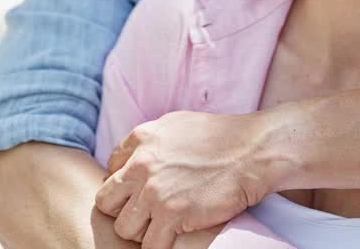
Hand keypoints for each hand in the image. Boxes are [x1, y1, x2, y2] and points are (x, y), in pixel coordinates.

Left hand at [94, 110, 275, 248]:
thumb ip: (152, 140)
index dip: (126, 185)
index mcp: (142, 138)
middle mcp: (141, 163)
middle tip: (145, 214)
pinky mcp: (172, 214)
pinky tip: (171, 241)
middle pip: (106, 200)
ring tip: (161, 228)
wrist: (253, 152)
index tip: (142, 191)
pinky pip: (149, 246)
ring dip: (140, 232)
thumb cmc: (224, 137)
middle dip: (123, 210)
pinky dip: (158, 248)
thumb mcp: (178, 124)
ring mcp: (154, 191)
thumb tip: (135, 156)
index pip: (111, 168)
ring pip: (123, 228)